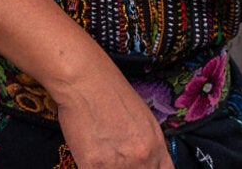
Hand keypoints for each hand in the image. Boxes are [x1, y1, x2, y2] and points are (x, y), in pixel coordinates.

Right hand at [55, 78, 174, 168]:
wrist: (85, 81)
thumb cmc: (111, 93)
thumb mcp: (144, 119)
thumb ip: (149, 146)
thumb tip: (146, 161)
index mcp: (156, 147)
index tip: (142, 166)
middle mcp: (141, 159)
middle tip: (117, 159)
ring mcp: (117, 165)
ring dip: (108, 168)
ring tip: (103, 154)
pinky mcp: (92, 167)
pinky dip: (90, 167)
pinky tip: (89, 154)